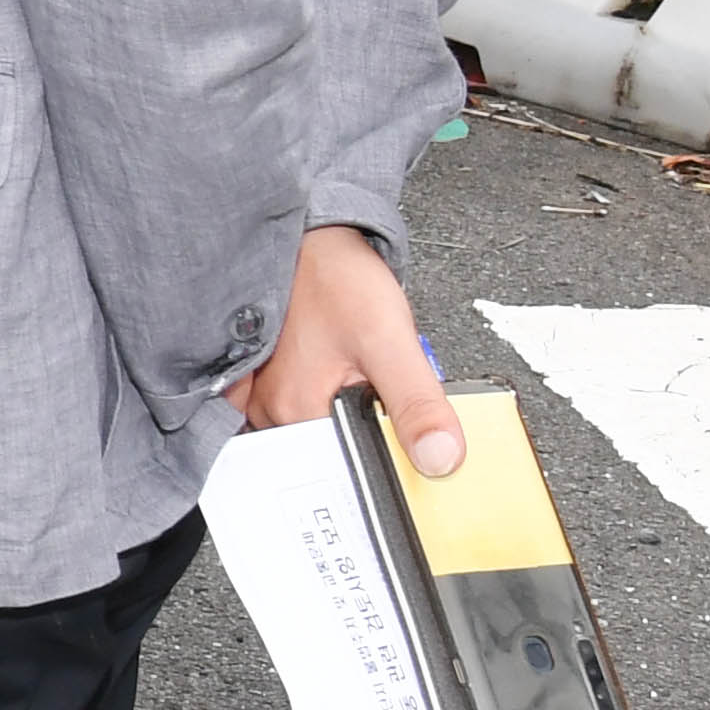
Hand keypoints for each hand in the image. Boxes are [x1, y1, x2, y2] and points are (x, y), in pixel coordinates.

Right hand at [231, 223, 462, 473]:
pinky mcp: (277, 380)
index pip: (347, 471)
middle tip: (386, 388)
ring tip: (367, 373)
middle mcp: (271, 409)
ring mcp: (268, 394)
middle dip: (374, 432)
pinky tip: (352, 373)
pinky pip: (314, 410)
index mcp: (294, 410)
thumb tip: (442, 458)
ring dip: (357, 414)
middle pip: (337, 451)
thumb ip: (417, 403)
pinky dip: (340, 401)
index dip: (388, 462)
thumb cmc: (336, 278)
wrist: (313, 238)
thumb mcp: (388, 338)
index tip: (413, 445)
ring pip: (328, 430)